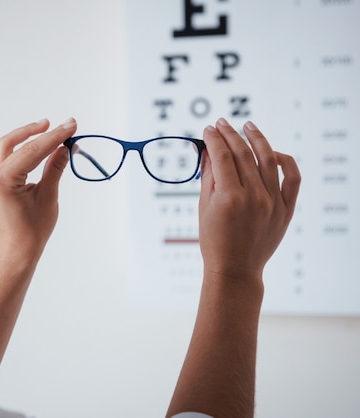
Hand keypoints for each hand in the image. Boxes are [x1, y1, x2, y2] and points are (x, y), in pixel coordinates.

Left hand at [0, 118, 76, 264]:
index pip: (32, 150)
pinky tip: (35, 142)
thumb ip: (55, 168)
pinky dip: (21, 146)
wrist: (18, 248)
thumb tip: (66, 147)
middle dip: (39, 131)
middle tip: (60, 124)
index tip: (71, 126)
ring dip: (26, 135)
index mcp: (4, 180)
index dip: (54, 137)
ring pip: (7, 146)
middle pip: (16, 143)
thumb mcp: (48, 197)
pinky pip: (7, 156)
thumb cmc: (33, 229)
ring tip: (46, 126)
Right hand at [198, 118, 300, 281]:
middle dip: (230, 134)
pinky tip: (272, 151)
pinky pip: (292, 177)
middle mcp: (254, 197)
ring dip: (257, 139)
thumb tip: (207, 149)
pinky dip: (285, 160)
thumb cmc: (214, 239)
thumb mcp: (204, 206)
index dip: (214, 139)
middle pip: (243, 154)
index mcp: (229, 198)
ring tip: (247, 126)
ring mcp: (273, 203)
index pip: (222, 156)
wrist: (235, 268)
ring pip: (268, 159)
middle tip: (221, 123)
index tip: (208, 129)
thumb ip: (208, 175)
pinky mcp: (286, 209)